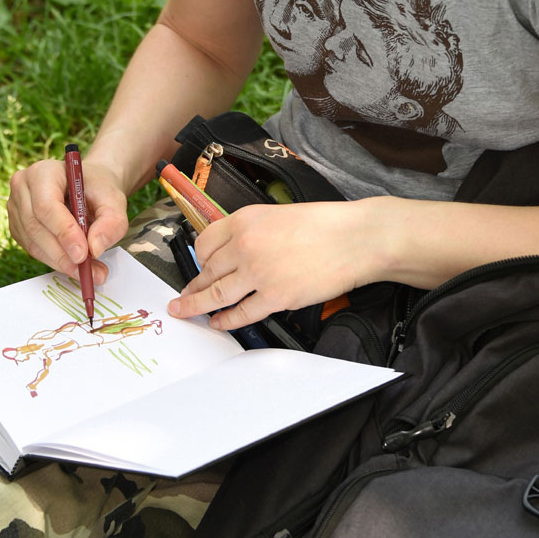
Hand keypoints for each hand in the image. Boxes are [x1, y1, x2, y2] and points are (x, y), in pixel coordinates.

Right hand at [8, 157, 128, 282]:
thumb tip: (95, 249)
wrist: (88, 187)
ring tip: (90, 272)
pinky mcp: (17, 227)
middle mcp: (23, 187)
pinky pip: (33, 250)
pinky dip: (55, 261)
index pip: (46, 205)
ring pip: (33, 243)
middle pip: (36, 227)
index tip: (83, 254)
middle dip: (63, 253)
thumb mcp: (114, 201)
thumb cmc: (98, 189)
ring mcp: (15, 208)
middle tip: (89, 270)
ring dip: (61, 262)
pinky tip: (75, 265)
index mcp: (43, 172)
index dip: (63, 232)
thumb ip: (111, 222)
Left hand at [167, 200, 381, 329]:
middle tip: (184, 295)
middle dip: (194, 286)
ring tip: (185, 311)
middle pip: (207, 270)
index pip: (205, 242)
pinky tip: (219, 323)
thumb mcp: (278, 215)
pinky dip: (226, 321)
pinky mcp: (275, 298)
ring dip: (196, 306)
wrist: (354, 239)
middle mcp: (245, 246)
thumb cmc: (325, 225)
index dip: (198, 258)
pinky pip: (241, 313)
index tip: (197, 266)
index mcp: (244, 220)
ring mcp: (258, 274)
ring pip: (216, 294)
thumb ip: (252, 231)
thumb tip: (235, 251)